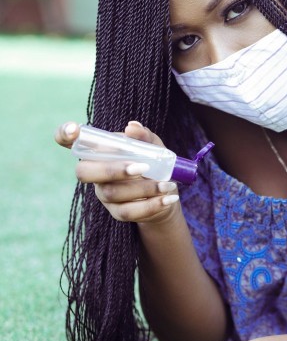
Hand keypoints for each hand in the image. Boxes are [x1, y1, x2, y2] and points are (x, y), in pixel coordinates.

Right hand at [54, 120, 179, 222]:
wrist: (165, 193)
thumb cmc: (154, 163)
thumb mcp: (154, 147)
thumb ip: (144, 137)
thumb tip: (132, 128)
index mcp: (99, 152)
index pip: (70, 141)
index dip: (65, 134)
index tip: (74, 130)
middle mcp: (94, 173)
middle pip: (84, 173)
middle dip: (112, 169)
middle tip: (143, 167)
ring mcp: (104, 194)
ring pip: (112, 193)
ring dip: (143, 188)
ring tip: (167, 184)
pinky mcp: (117, 212)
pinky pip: (128, 212)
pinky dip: (151, 205)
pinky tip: (167, 199)